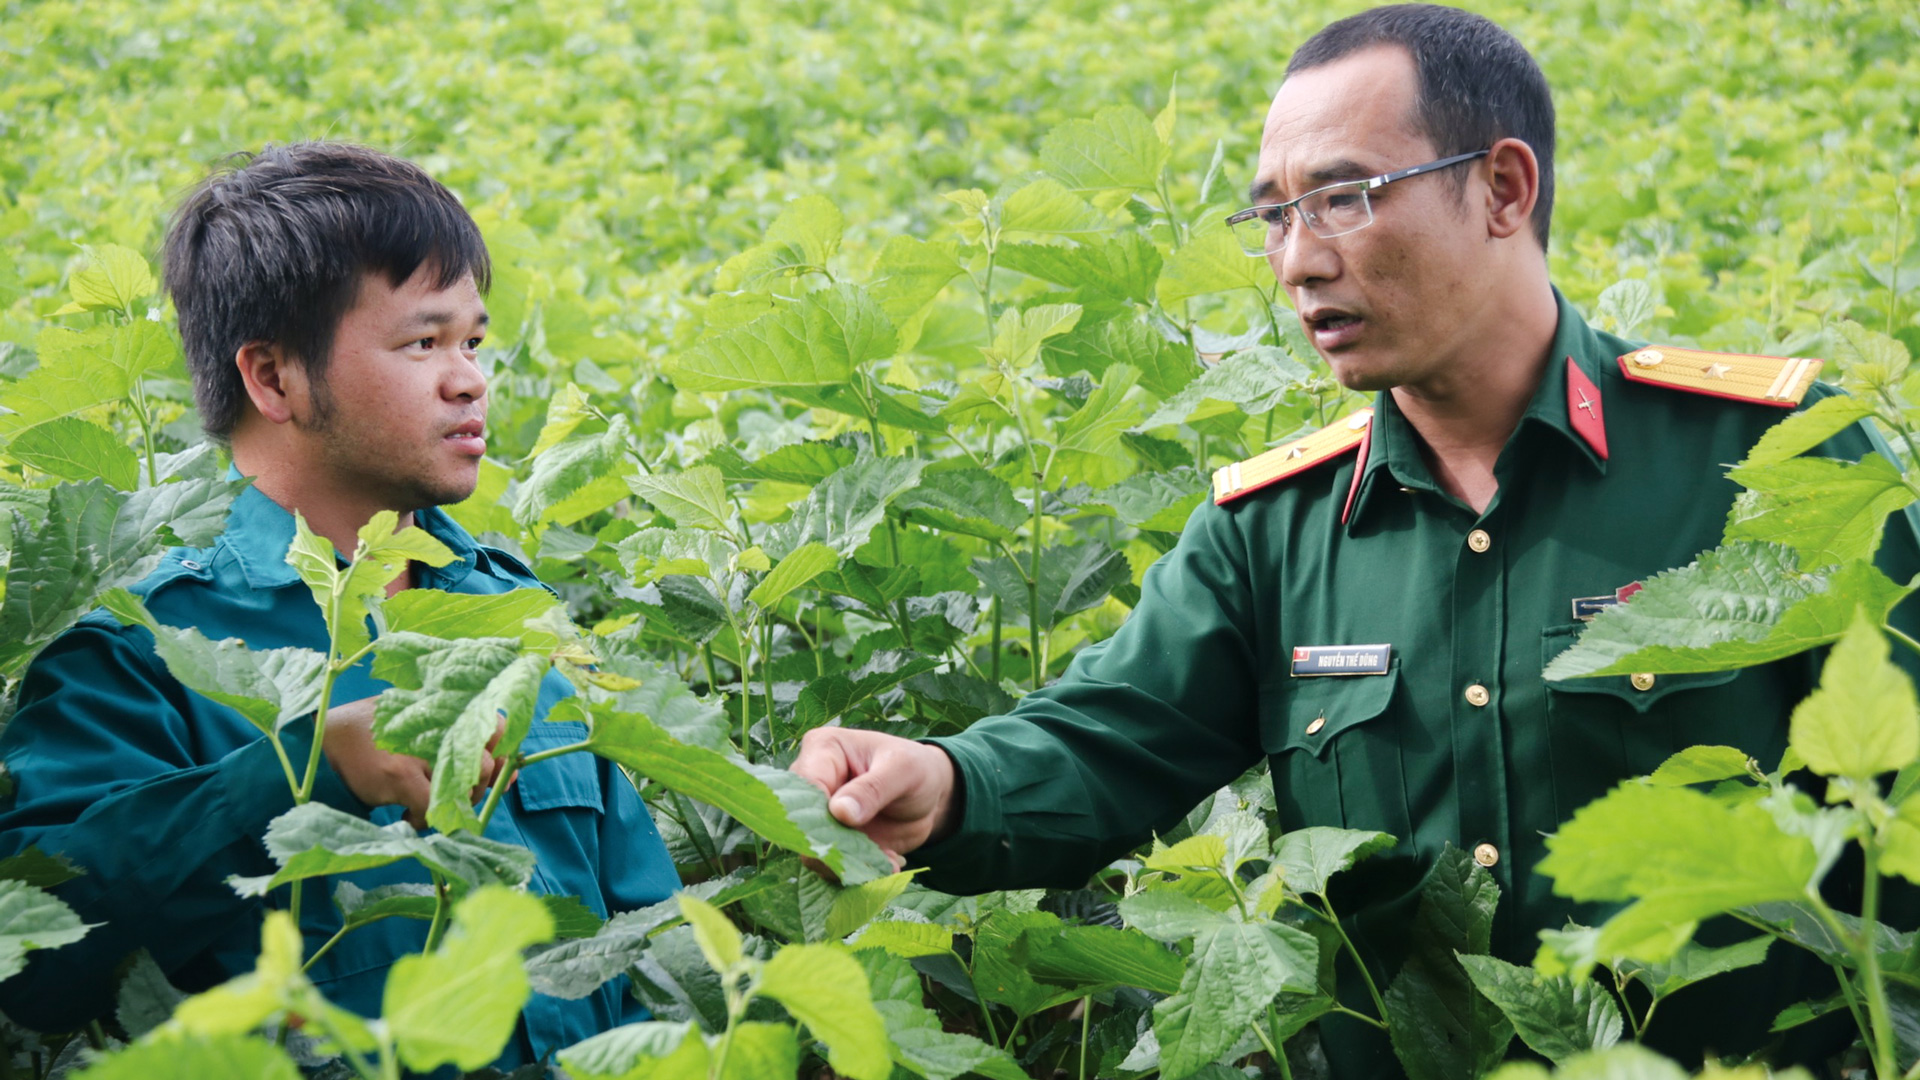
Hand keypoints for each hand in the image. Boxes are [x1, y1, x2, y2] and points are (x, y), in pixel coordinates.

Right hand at [320, 698, 504, 828]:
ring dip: (453, 805)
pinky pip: (431, 808)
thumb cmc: (376, 732)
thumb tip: (501, 766)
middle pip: (485, 765)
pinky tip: (406, 816)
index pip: (499, 727)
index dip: (503, 758)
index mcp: (447, 708)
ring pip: (464, 788)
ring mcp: (420, 750)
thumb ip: (455, 733)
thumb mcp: (417, 718)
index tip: (498, 776)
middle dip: (478, 790)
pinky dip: (423, 820)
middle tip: (457, 797)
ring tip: (431, 804)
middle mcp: (438, 724)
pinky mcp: (400, 774)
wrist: (326, 739)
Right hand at [791, 727, 958, 862]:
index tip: (851, 827)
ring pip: (812, 848)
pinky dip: (858, 870)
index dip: (820, 810)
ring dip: (849, 863)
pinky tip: (889, 863)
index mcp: (823, 749)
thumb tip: (839, 811)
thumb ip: (873, 788)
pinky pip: (831, 864)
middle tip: (872, 855)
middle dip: (834, 844)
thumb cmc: (916, 768)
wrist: (930, 795)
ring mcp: (818, 814)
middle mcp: (811, 781)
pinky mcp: (830, 840)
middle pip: (800, 820)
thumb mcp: (904, 770)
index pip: (806, 784)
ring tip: (888, 861)